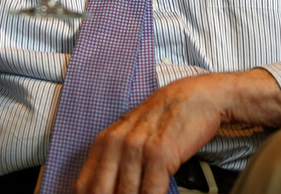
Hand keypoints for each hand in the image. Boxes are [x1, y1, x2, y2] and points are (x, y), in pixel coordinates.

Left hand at [75, 69, 280, 193]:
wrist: (197, 97)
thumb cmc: (165, 118)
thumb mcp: (131, 135)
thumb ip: (114, 162)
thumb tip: (106, 189)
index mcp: (105, 141)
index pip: (84, 185)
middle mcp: (117, 144)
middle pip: (102, 193)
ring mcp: (137, 149)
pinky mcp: (160, 155)